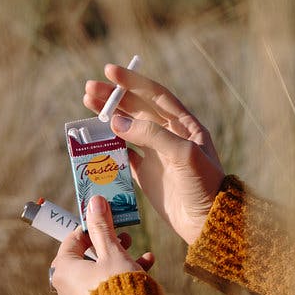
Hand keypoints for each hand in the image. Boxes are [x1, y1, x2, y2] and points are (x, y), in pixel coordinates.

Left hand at [51, 196, 155, 294]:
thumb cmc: (117, 287)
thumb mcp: (112, 251)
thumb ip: (102, 227)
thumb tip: (95, 201)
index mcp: (63, 270)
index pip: (72, 239)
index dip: (92, 227)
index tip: (107, 220)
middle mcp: (65, 288)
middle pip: (86, 256)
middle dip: (110, 243)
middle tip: (125, 236)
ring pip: (98, 272)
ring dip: (120, 259)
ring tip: (140, 252)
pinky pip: (104, 287)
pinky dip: (120, 276)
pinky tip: (145, 268)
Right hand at [84, 64, 224, 244]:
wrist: (207, 223)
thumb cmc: (204, 185)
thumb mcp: (183, 154)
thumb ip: (152, 135)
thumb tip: (117, 122)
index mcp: (184, 125)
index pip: (155, 95)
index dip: (132, 82)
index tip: (110, 71)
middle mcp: (169, 135)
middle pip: (137, 109)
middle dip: (113, 97)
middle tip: (89, 89)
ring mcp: (156, 155)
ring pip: (127, 129)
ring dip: (108, 116)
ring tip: (87, 104)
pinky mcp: (146, 175)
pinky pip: (123, 154)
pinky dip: (108, 145)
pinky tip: (94, 137)